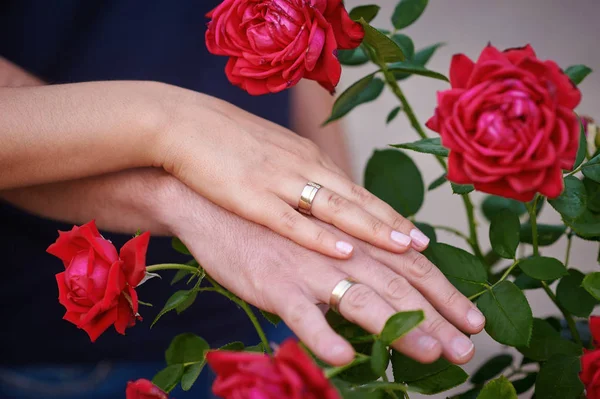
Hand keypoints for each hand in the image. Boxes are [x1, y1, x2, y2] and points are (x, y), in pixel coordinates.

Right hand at [156, 89, 430, 259]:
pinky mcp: (252, 197)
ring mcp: (280, 182)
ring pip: (336, 209)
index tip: (419, 236)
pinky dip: (321, 237)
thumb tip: (319, 197)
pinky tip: (345, 250)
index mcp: (308, 159)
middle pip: (358, 202)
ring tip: (405, 249)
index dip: (391, 215)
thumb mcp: (272, 154)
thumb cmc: (224, 142)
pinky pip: (292, 221)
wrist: (181, 124)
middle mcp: (304, 168)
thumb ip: (297, 176)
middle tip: (427, 249)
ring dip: (373, 230)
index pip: (359, 192)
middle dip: (395, 228)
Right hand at [159, 176, 484, 366]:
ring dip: (399, 327)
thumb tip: (384, 272)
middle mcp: (340, 248)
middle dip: (438, 318)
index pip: (411, 266)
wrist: (211, 203)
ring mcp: (308, 267)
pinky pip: (301, 314)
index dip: (445, 293)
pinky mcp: (274, 283)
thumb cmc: (270, 219)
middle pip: (399, 285)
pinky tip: (342, 358)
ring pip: (362, 299)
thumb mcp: (318, 228)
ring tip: (430, 354)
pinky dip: (322, 334)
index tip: (474, 319)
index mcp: (354, 236)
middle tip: (466, 349)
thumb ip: (352, 248)